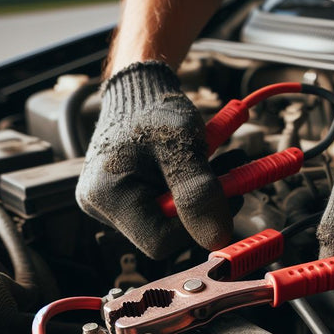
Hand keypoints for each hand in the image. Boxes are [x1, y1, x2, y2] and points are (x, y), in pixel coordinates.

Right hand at [76, 61, 230, 259]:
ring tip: (220, 167)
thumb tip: (218, 239)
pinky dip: (191, 195)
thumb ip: (199, 193)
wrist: (139, 92)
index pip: (158, 242)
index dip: (197, 227)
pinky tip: (201, 173)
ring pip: (170, 223)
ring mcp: (114, 208)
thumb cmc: (154, 109)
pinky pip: (167, 212)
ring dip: (201, 200)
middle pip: (165, 234)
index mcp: (106, 196)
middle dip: (202, 209)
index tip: (227, 198)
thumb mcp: (182, 146)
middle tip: (231, 180)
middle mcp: (102, 208)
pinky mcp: (128, 203)